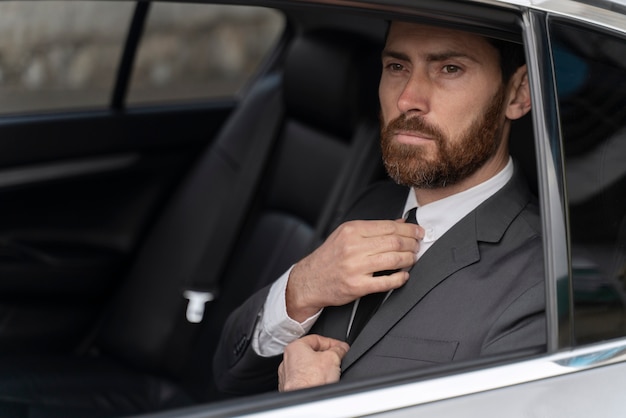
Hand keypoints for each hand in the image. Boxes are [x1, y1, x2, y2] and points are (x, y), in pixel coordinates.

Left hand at [278, 334, 349, 391]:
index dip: (333, 343)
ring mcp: (288, 376)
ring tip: (331, 374)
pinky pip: (305, 380)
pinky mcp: (291, 389)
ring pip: (308, 368)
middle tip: (338, 360)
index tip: (342, 348)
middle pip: (312, 353)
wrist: (307, 404)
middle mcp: (287, 361)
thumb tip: (342, 348)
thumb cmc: (312, 382)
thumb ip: (338, 349)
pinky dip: (314, 381)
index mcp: (294, 347)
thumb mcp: (333, 358)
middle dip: (327, 357)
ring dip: (321, 370)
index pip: (317, 339)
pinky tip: (322, 384)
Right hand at [286, 219, 421, 320]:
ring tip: (412, 259)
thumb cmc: (330, 257)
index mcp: (352, 230)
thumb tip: (400, 222)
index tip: (418, 232)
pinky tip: (404, 276)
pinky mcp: (356, 286)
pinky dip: (400, 278)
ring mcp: (355, 267)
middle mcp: (353, 247)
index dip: (409, 229)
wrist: (309, 280)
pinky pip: (385, 282)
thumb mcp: (346, 235)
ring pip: (393, 260)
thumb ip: (373, 229)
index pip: (389, 226)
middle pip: (394, 242)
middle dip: (412, 243)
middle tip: (418, 246)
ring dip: (409, 259)